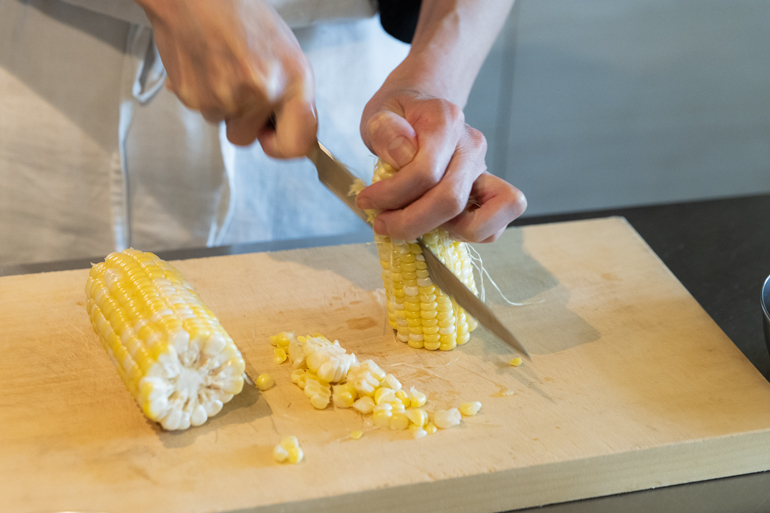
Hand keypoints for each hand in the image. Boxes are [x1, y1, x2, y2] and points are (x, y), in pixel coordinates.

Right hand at [138, 0, 316, 155]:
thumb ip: (292, 96)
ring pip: (224, 124)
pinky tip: (206, 65)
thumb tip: (289, 132)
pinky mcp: (196, 98)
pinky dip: (202, 94)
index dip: (284, 146)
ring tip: (222, 66)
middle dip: (245, 121)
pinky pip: (203, 112)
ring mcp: (228, 98)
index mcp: (294, 80)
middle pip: (250, 138)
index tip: (275, 137)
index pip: (298, 144)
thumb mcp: (285, 53)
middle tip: (240, 86)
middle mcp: (264, 92)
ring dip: (223, 104)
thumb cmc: (241, 15)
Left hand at [357, 89, 525, 241]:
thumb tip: (403, 157)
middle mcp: (472, 145)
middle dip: (411, 222)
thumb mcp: (378, 114)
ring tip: (416, 225)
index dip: (392, 194)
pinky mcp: (488, 191)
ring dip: (443, 233)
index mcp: (446, 120)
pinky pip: (494, 228)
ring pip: (480, 220)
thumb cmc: (398, 116)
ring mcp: (483, 170)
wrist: (419, 110)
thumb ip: (385, 131)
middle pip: (451, 200)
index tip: (367, 200)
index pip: (425, 172)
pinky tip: (437, 226)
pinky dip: (467, 236)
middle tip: (382, 223)